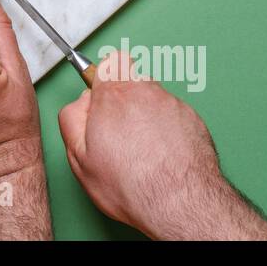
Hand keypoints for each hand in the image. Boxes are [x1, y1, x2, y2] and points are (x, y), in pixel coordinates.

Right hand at [58, 51, 266, 239]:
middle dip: (125, 101)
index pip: (110, 62)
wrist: (181, 203)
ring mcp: (174, 105)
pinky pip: (175, 117)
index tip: (102, 99)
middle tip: (120, 132)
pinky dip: (168, 131)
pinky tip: (163, 157)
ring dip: (147, 117)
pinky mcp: (194, 120)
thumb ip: (72, 117)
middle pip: (132, 80)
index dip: (104, 79)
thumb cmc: (131, 185)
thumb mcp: (79, 156)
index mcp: (114, 95)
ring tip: (144, 151)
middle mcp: (147, 92)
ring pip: (154, 99)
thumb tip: (81, 102)